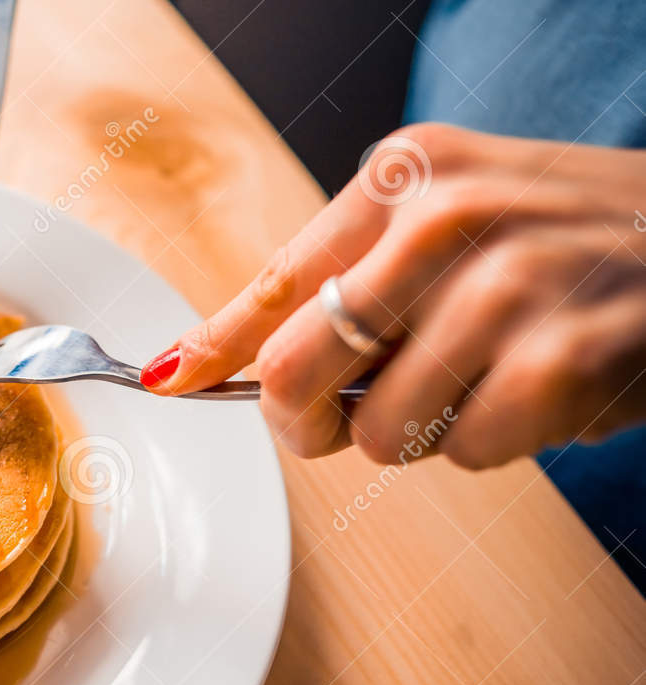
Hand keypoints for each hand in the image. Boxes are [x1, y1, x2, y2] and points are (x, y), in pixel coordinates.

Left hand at [140, 123, 645, 469]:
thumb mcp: (456, 222)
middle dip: (315, 423)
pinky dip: (501, 444)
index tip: (168, 381)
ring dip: (430, 430)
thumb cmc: (570, 244)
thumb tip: (241, 365)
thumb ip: (356, 281)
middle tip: (354, 421)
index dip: (215, 346)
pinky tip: (547, 388)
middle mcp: (446, 217)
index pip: (280, 282)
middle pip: (301, 371)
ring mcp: (509, 281)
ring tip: (491, 376)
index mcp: (406, 177)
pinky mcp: (563, 355)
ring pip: (382, 432)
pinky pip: (470, 454)